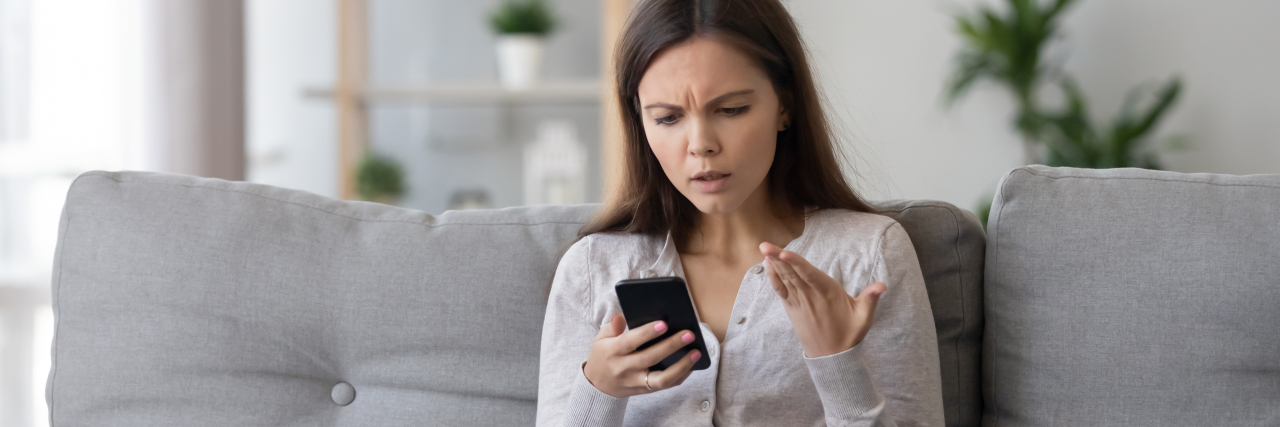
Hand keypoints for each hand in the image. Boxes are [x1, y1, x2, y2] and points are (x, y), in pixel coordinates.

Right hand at [582, 315, 701, 397]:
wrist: (597, 385)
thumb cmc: (603, 355)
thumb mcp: (600, 338)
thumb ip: (612, 327)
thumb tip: (620, 317)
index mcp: (612, 351)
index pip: (630, 341)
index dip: (646, 333)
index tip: (664, 323)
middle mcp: (624, 368)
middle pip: (650, 358)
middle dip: (670, 346)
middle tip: (689, 334)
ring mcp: (636, 382)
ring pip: (661, 379)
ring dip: (681, 366)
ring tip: (696, 352)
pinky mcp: (645, 390)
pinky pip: (665, 386)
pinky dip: (680, 376)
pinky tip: (691, 364)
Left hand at [759, 242, 885, 357]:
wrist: (832, 358)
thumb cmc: (849, 334)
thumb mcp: (864, 318)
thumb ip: (870, 299)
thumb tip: (882, 286)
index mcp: (827, 293)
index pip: (809, 274)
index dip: (795, 263)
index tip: (782, 253)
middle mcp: (810, 296)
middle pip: (792, 273)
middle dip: (777, 258)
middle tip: (764, 245)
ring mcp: (799, 302)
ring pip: (785, 279)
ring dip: (773, 264)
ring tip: (763, 249)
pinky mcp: (792, 309)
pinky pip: (781, 290)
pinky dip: (773, 278)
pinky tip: (768, 265)